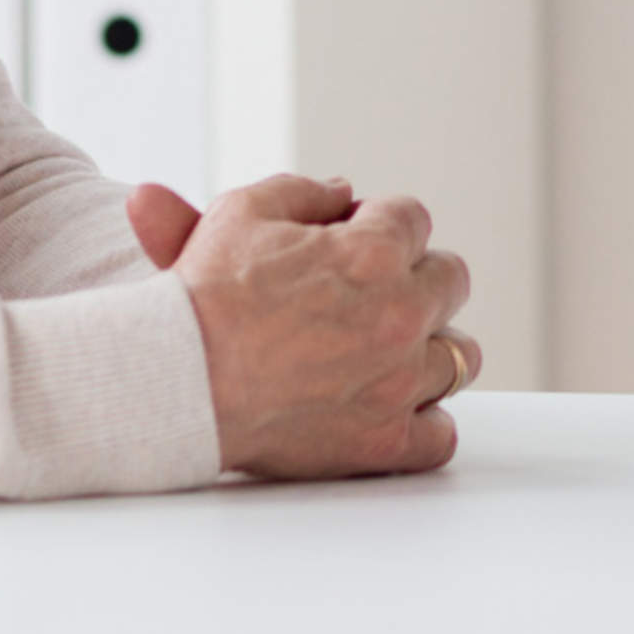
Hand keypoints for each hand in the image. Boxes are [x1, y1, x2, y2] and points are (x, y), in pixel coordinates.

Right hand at [124, 175, 477, 479]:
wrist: (173, 383)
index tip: (354, 244)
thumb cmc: (201, 300)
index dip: (381, 227)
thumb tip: (343, 190)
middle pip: (451, 281)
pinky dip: (422, 425)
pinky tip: (387, 409)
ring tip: (387, 352)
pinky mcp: (384, 442)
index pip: (415, 219)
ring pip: (459, 357)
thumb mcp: (240, 213)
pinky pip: (442, 435)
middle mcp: (399, 314)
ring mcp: (398, 383)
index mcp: (373, 253)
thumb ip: (303, 192)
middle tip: (372, 296)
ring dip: (429, 349)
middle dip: (415, 279)